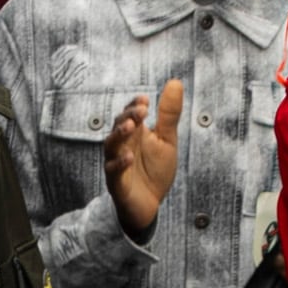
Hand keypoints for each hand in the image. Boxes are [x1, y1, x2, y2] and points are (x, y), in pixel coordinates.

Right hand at [105, 79, 188, 236]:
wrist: (150, 204)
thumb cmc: (155, 170)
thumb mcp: (167, 140)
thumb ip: (168, 114)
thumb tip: (175, 82)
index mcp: (134, 133)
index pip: (129, 114)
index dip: (134, 106)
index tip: (145, 100)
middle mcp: (122, 145)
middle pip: (118, 126)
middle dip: (128, 117)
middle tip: (141, 110)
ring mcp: (117, 163)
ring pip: (112, 146)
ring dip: (119, 135)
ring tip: (131, 127)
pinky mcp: (117, 183)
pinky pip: (113, 171)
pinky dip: (119, 164)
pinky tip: (129, 157)